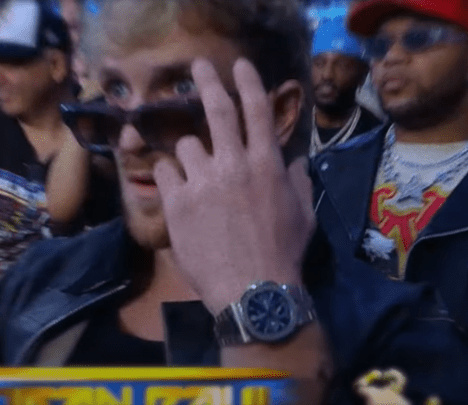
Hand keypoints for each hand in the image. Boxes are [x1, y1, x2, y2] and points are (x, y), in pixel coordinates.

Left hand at [152, 59, 315, 313]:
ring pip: (186, 144)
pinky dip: (169, 176)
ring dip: (189, 154)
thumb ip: (298, 182)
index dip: (248, 81)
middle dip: (207, 80)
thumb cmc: (282, 254)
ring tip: (194, 175)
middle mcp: (233, 163)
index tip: (239, 64)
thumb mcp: (303, 215)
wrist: (251, 290)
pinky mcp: (176, 201)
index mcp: (267, 163)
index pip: (258, 110)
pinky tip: (175, 190)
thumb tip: (295, 162)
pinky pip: (164, 171)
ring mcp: (202, 180)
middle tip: (197, 67)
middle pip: (217, 108)